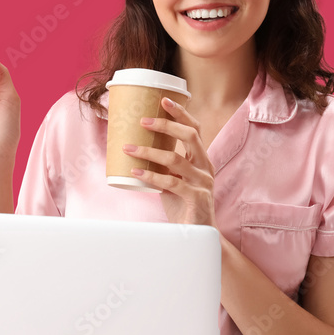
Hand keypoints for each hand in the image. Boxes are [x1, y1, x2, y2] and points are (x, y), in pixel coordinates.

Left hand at [123, 97, 216, 226]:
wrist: (197, 234)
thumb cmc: (182, 205)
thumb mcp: (173, 179)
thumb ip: (162, 165)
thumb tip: (133, 147)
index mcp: (200, 159)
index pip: (194, 129)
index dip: (181, 113)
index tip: (163, 100)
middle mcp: (205, 167)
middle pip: (190, 136)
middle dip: (166, 124)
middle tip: (142, 121)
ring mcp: (202, 182)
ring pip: (175, 159)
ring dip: (149, 151)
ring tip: (128, 148)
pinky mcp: (196, 198)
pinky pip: (170, 182)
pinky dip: (150, 176)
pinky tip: (135, 172)